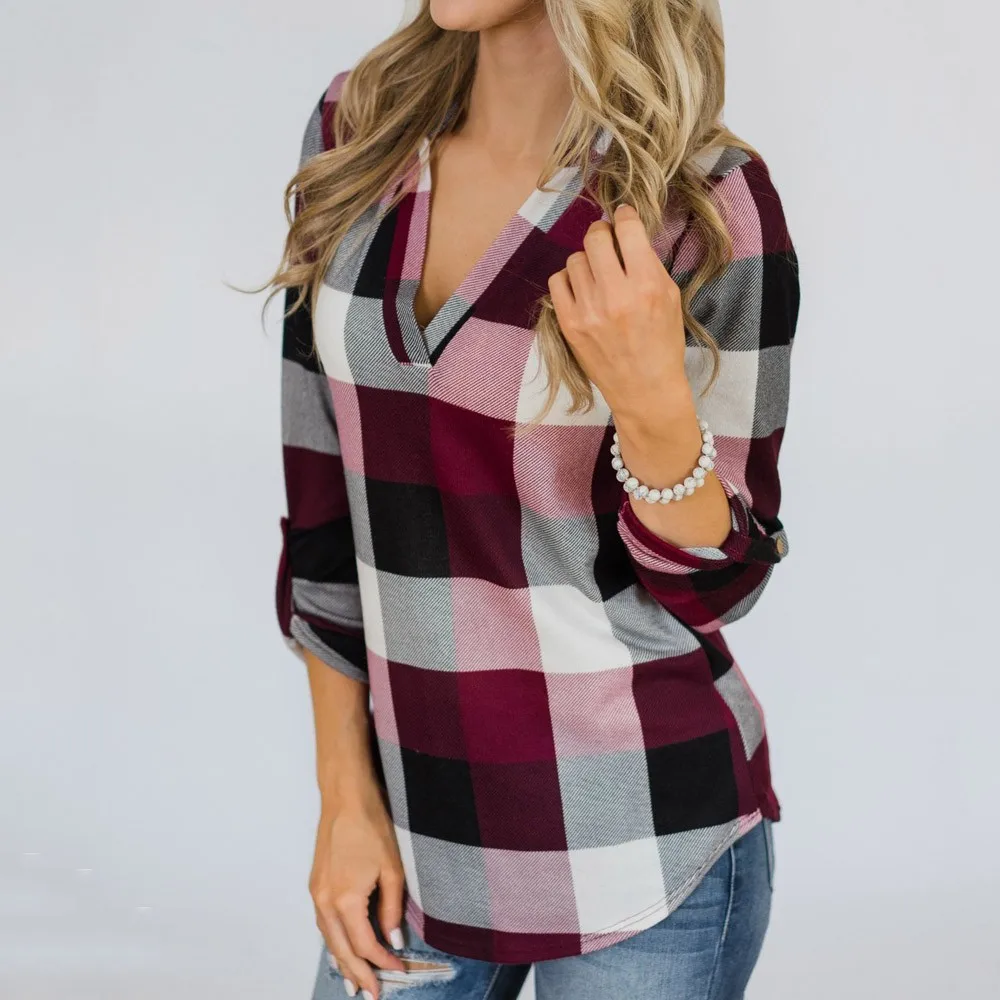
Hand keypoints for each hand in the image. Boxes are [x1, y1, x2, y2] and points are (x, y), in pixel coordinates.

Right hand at [310, 783, 406, 998]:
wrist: (346, 798)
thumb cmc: (371, 826)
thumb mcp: (392, 869)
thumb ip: (392, 909)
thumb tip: (394, 940)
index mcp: (345, 899)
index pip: (366, 944)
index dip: (383, 961)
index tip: (398, 970)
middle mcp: (325, 900)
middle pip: (341, 949)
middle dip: (357, 973)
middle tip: (370, 994)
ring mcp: (317, 892)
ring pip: (328, 939)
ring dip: (341, 961)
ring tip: (353, 982)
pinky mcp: (316, 884)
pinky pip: (323, 923)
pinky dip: (333, 940)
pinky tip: (341, 948)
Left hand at [547, 203, 692, 423]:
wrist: (644, 389)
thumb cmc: (662, 344)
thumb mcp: (670, 299)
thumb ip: (648, 265)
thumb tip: (626, 235)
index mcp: (647, 286)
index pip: (627, 230)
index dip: (624, 216)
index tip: (623, 217)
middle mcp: (615, 295)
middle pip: (595, 238)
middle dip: (602, 233)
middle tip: (607, 242)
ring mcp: (588, 311)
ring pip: (575, 259)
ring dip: (587, 260)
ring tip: (597, 275)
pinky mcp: (569, 325)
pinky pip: (557, 281)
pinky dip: (568, 279)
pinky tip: (582, 289)